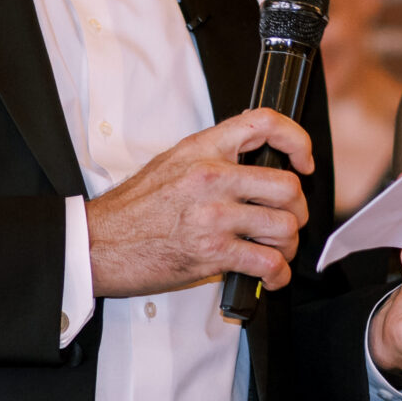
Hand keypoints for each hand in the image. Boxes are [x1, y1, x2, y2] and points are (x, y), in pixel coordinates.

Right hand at [87, 108, 314, 298]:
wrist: (98, 244)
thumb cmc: (132, 209)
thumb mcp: (172, 163)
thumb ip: (213, 158)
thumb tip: (254, 167)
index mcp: (202, 149)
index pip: (265, 123)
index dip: (297, 139)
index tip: (303, 160)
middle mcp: (211, 177)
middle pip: (287, 186)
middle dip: (297, 210)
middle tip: (287, 221)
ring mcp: (213, 215)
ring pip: (284, 226)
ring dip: (287, 246)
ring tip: (275, 252)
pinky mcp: (212, 252)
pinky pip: (267, 263)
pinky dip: (276, 275)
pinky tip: (268, 277)